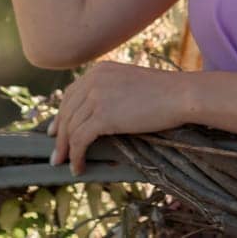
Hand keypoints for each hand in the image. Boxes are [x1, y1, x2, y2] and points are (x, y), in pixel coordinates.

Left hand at [45, 61, 188, 176]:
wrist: (179, 95)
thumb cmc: (163, 92)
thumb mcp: (129, 83)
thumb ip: (110, 91)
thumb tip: (98, 115)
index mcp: (99, 70)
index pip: (71, 94)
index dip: (61, 115)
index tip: (56, 132)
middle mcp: (93, 80)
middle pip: (67, 112)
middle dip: (59, 136)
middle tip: (56, 155)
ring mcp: (96, 97)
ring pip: (70, 128)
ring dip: (67, 150)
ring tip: (67, 165)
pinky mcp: (102, 116)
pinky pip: (80, 140)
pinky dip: (76, 156)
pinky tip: (79, 167)